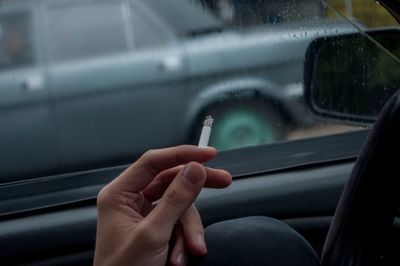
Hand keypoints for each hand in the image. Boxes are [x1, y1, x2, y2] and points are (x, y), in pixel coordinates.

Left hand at [93, 145, 231, 265]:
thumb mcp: (153, 234)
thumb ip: (176, 199)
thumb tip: (195, 169)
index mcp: (120, 194)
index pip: (153, 162)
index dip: (182, 154)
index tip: (209, 155)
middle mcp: (131, 200)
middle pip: (171, 181)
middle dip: (197, 189)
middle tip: (225, 181)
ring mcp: (145, 215)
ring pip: (180, 206)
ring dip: (189, 229)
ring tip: (191, 250)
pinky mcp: (156, 228)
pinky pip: (179, 223)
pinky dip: (185, 239)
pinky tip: (180, 258)